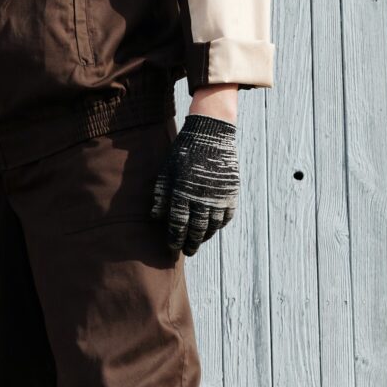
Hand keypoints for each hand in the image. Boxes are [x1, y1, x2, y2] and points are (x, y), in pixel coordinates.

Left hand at [151, 117, 238, 255]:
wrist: (211, 134)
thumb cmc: (184, 152)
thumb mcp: (166, 171)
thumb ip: (161, 196)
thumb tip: (155, 217)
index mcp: (182, 193)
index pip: (178, 224)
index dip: (175, 238)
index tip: (173, 246)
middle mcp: (201, 198)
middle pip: (197, 230)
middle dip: (191, 243)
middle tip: (188, 252)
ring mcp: (219, 196)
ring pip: (213, 226)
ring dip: (206, 236)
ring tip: (199, 241)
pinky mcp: (231, 192)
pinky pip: (227, 216)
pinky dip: (220, 224)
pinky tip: (214, 227)